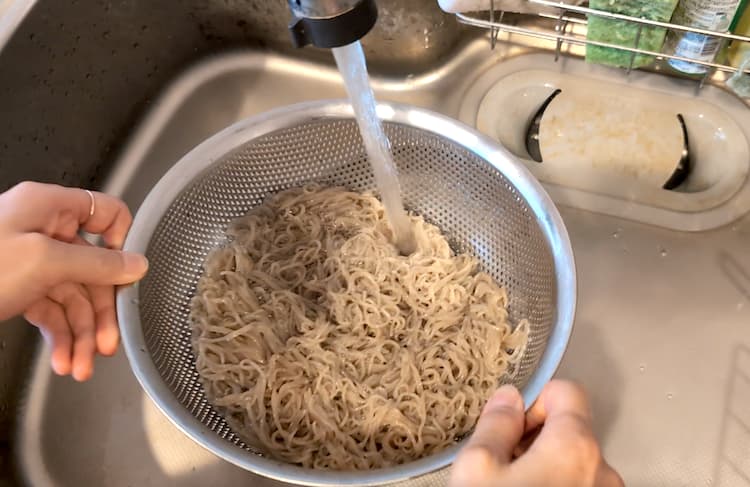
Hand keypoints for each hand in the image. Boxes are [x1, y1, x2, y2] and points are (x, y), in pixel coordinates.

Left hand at [0, 182, 147, 380]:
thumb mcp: (44, 261)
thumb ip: (97, 263)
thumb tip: (136, 263)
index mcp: (49, 207)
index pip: (105, 212)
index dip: (121, 243)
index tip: (126, 276)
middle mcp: (43, 231)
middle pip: (93, 268)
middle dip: (100, 311)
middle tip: (107, 344)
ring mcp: (30, 261)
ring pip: (73, 296)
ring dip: (81, 334)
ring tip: (81, 365)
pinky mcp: (18, 288)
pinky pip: (51, 311)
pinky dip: (60, 336)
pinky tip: (63, 360)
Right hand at [450, 380, 623, 486]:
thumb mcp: (478, 467)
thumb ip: (495, 424)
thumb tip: (508, 398)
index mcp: (575, 445)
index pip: (566, 391)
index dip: (533, 402)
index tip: (512, 426)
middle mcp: (603, 470)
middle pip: (570, 429)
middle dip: (537, 439)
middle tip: (505, 464)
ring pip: (575, 464)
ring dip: (547, 468)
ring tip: (515, 486)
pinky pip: (581, 485)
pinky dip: (558, 486)